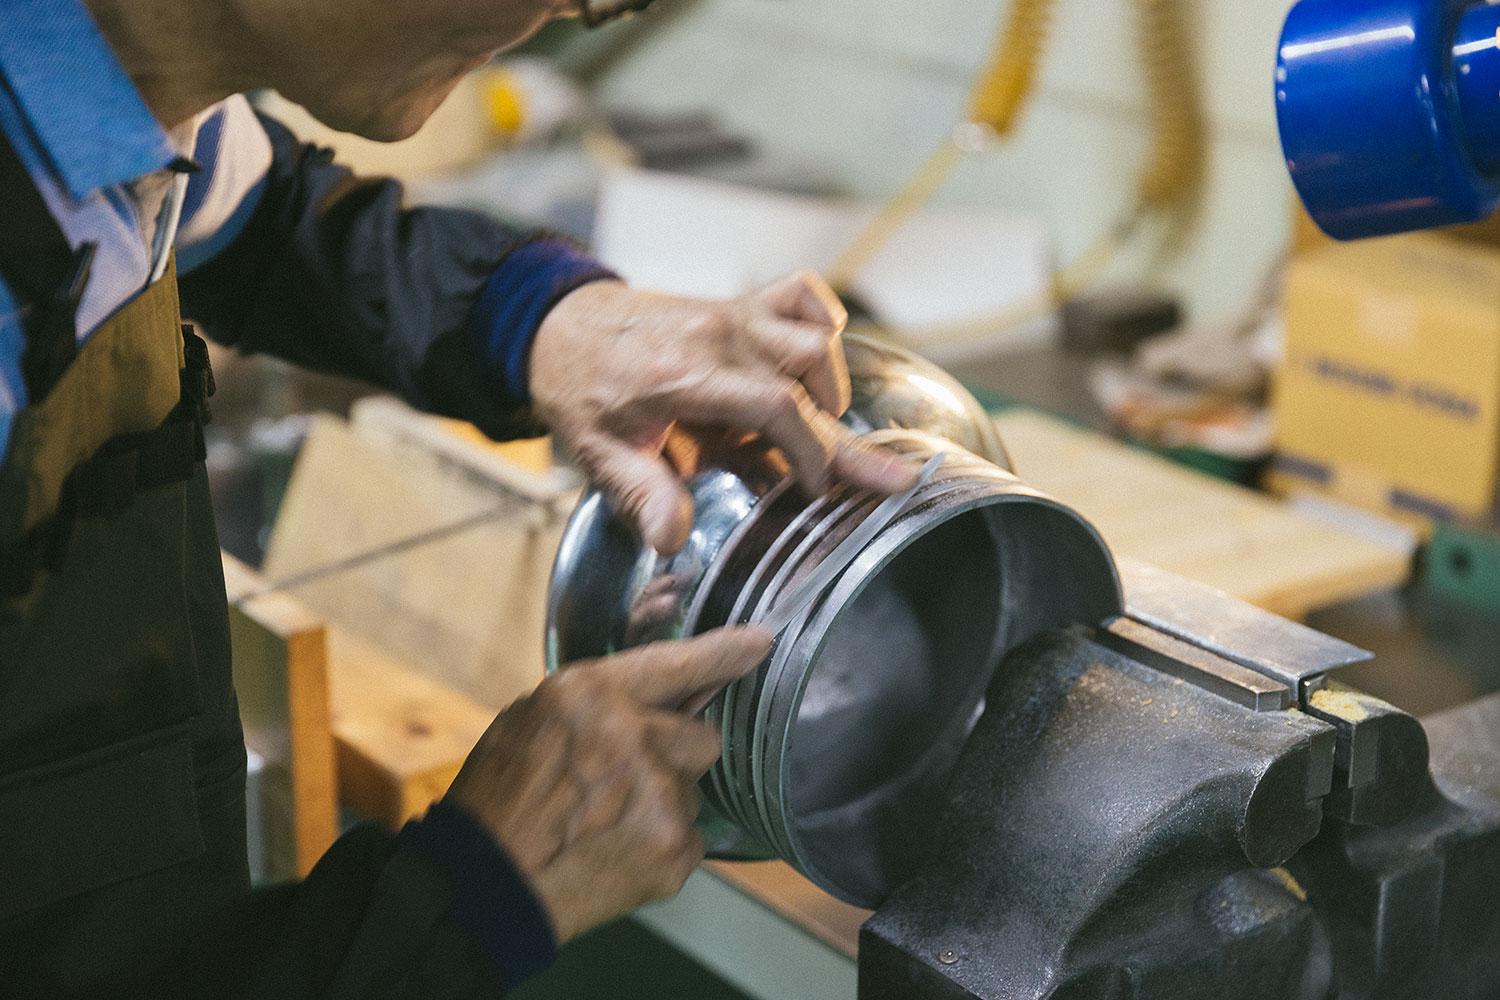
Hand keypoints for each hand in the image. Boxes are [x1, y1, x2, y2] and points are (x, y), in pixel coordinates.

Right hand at [443, 627, 770, 942]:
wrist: (488, 887)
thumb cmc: (500, 801)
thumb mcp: (530, 720)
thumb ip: (593, 703)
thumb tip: (648, 698)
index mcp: (589, 695)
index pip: (673, 663)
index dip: (723, 652)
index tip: (761, 643)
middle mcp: (632, 735)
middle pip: (701, 735)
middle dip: (676, 754)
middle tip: (626, 780)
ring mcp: (659, 793)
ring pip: (692, 788)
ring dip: (663, 801)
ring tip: (606, 824)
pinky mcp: (675, 846)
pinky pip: (689, 835)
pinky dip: (661, 844)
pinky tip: (616, 853)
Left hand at [530, 271, 919, 553]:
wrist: (560, 327)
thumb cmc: (582, 393)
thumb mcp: (598, 453)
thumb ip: (639, 493)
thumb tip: (671, 539)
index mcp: (685, 375)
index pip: (775, 406)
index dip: (809, 452)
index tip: (816, 492)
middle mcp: (720, 337)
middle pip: (807, 379)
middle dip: (849, 440)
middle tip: (892, 481)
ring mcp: (733, 315)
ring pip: (814, 337)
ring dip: (830, 386)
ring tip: (821, 430)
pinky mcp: (740, 305)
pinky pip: (801, 295)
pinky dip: (822, 324)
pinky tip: (819, 360)